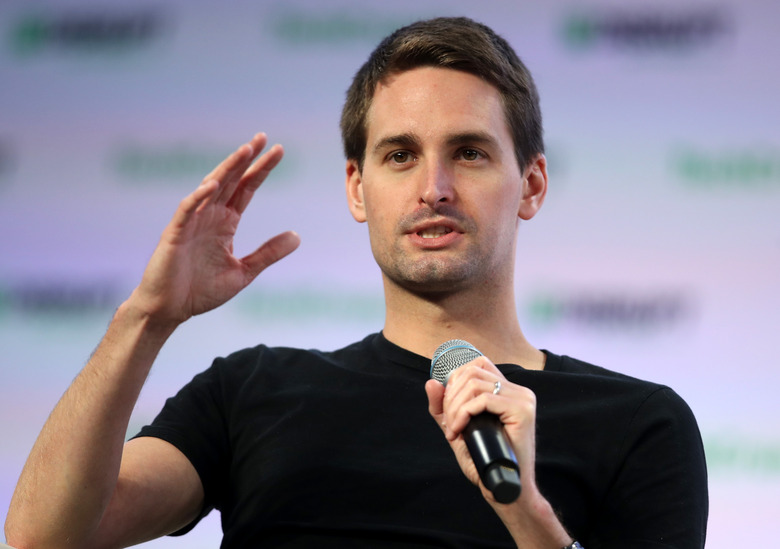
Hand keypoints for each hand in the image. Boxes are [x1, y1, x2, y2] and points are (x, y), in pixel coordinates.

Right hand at [130, 133, 299, 326]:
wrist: (170, 309)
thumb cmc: (201, 291)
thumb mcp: (244, 272)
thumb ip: (268, 253)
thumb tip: (297, 236)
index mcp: (226, 223)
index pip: (247, 189)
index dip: (261, 170)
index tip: (279, 151)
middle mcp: (209, 216)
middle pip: (231, 180)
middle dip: (246, 159)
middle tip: (263, 137)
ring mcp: (191, 222)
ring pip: (211, 188)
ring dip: (227, 169)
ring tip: (245, 151)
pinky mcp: (174, 234)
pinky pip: (187, 211)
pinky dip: (199, 197)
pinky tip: (214, 185)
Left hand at [424, 357, 537, 503]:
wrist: (502, 486)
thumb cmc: (483, 460)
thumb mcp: (457, 429)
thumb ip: (443, 407)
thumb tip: (431, 382)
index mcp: (508, 390)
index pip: (478, 364)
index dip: (456, 379)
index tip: (449, 406)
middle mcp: (518, 390)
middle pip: (472, 372)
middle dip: (451, 397)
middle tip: (449, 424)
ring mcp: (523, 398)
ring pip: (475, 385)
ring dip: (455, 408)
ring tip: (453, 430)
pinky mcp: (522, 410)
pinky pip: (483, 400)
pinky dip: (464, 413)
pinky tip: (459, 430)